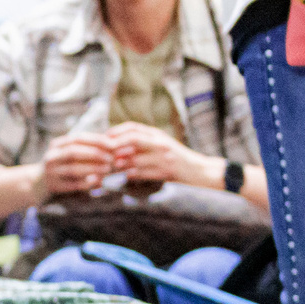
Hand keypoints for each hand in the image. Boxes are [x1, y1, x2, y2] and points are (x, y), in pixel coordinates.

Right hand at [39, 131, 119, 196]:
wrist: (38, 184)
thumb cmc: (61, 166)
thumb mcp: (68, 153)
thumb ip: (85, 148)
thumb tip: (112, 143)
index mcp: (57, 144)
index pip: (78, 138)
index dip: (96, 140)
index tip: (113, 144)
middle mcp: (51, 156)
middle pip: (74, 151)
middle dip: (95, 154)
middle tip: (112, 158)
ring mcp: (51, 172)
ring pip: (73, 169)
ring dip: (93, 168)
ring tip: (108, 169)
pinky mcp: (54, 186)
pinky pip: (72, 184)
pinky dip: (86, 183)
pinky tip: (98, 181)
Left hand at [103, 123, 217, 188]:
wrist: (200, 171)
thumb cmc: (177, 159)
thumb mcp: (161, 145)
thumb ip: (143, 143)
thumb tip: (117, 145)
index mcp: (157, 134)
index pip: (133, 128)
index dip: (116, 132)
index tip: (104, 138)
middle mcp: (160, 143)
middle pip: (133, 139)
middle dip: (116, 146)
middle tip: (105, 153)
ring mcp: (164, 157)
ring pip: (136, 158)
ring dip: (122, 163)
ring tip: (113, 166)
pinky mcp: (167, 171)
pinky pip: (144, 172)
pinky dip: (132, 174)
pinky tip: (127, 176)